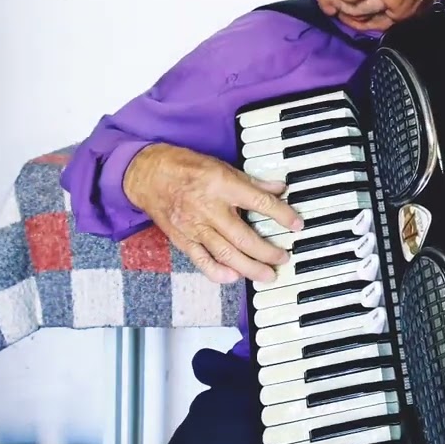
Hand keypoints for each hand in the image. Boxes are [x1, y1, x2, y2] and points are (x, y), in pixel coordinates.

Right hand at [122, 143, 302, 283]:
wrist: (147, 174)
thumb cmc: (185, 167)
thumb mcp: (221, 166)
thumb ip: (251, 182)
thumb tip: (278, 189)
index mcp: (222, 185)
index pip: (260, 203)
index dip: (282, 215)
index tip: (297, 224)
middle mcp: (209, 208)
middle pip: (244, 237)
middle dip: (268, 251)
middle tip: (283, 257)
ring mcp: (195, 227)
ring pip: (226, 254)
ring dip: (250, 267)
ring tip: (267, 275)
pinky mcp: (182, 239)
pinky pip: (202, 261)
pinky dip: (218, 272)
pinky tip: (234, 277)